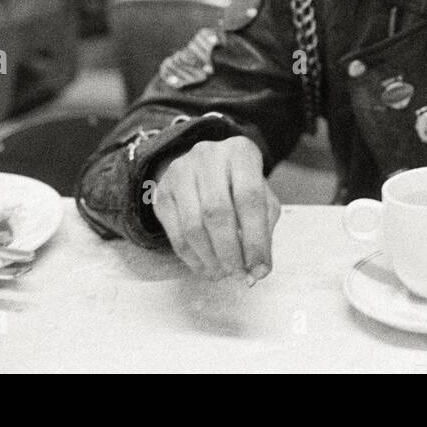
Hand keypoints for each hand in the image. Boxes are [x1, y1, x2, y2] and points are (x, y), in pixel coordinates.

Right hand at [152, 136, 281, 282]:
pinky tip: (206, 267)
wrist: (207, 167)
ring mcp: (180, 172)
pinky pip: (175, 233)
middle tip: (239, 275)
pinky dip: (192, 258)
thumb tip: (258, 270)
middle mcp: (208, 156)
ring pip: (193, 226)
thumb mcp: (263, 197)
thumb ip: (264, 231)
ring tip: (223, 273)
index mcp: (240, 152)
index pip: (249, 198)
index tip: (260, 268)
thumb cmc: (242, 185)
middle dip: (230, 252)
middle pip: (217, 212)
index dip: (255, 238)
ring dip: (210, 258)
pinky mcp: (162, 192)